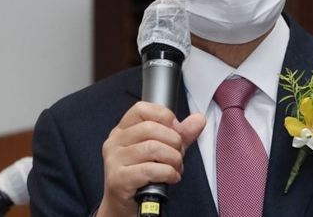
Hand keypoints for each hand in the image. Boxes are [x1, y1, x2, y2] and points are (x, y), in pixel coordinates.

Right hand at [97, 102, 205, 216]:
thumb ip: (181, 133)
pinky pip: (150, 170)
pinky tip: (171, 177)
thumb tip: (199, 119)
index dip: (165, 116)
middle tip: (178, 154)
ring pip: (152, 148)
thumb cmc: (143, 174)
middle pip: (151, 128)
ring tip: (176, 167)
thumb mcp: (164, 149)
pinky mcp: (118, 179)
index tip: (175, 129)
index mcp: (123, 130)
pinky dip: (168, 173)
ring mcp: (114, 160)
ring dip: (173, 159)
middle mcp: (115, 142)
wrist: (126, 205)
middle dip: (174, 142)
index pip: (142, 108)